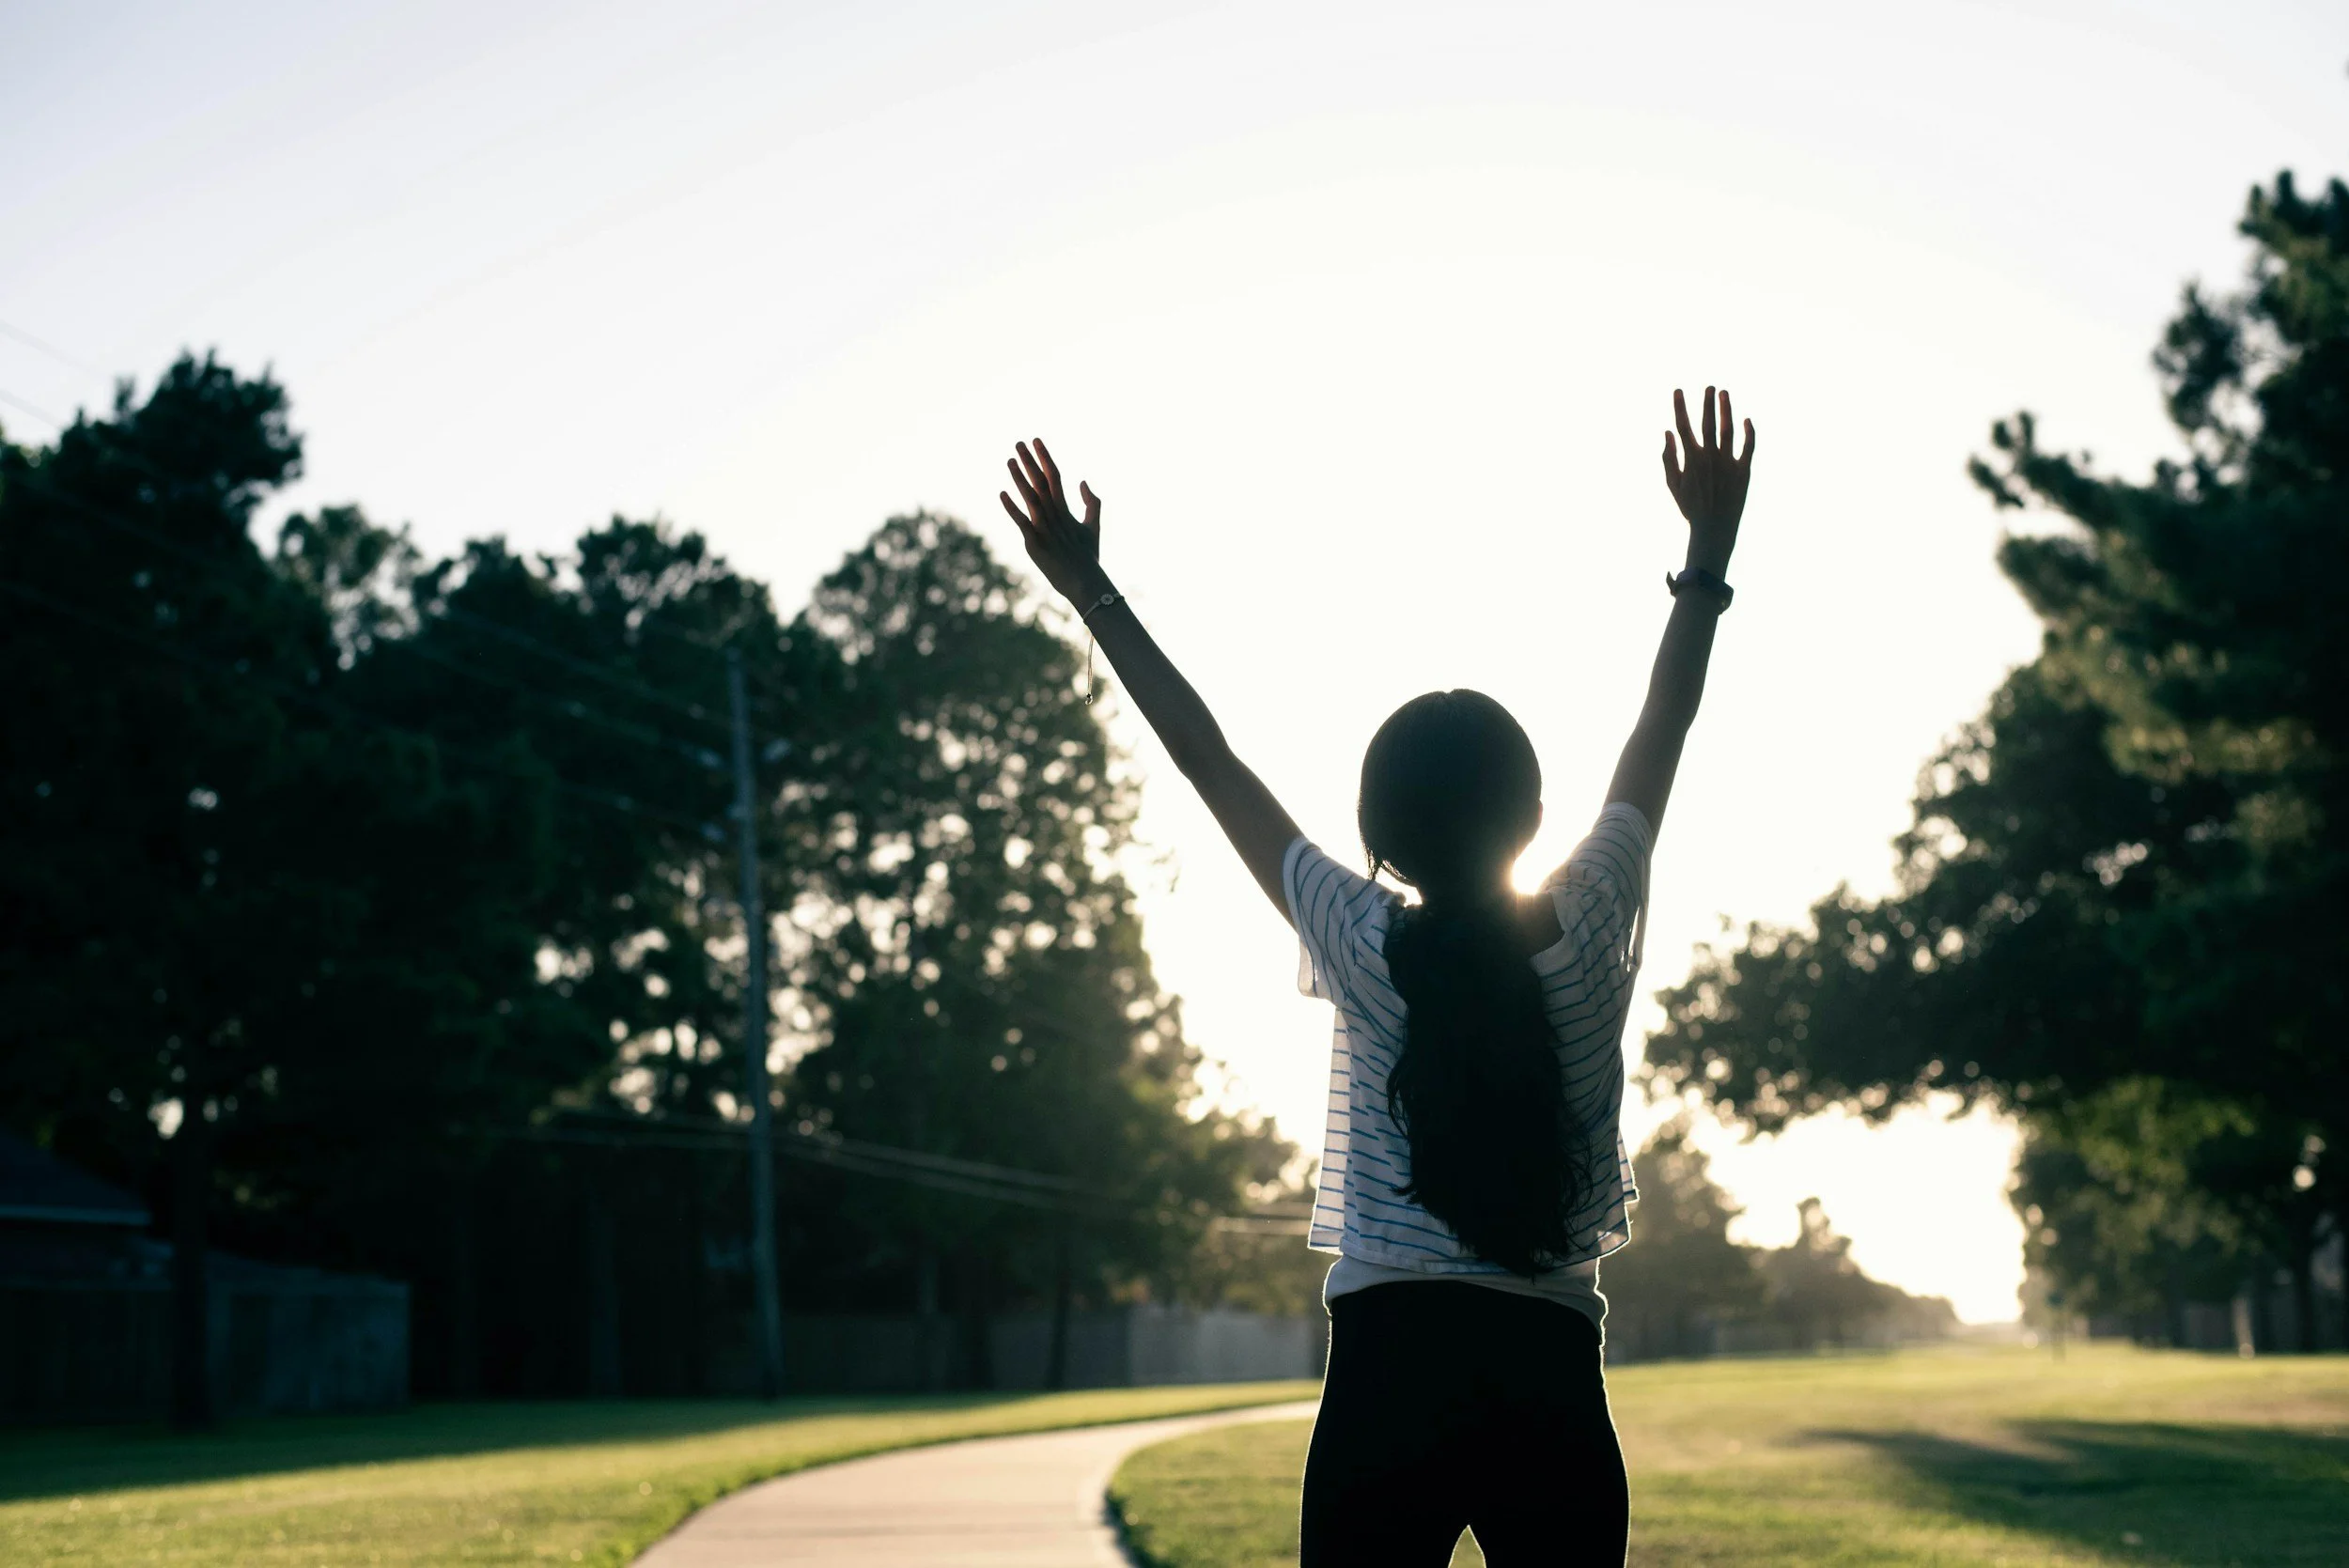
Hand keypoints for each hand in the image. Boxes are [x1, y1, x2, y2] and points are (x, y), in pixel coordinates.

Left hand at [999, 438, 1107, 604]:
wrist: (1085, 583)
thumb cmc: (1088, 557)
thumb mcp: (1093, 527)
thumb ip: (1092, 503)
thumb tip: (1083, 481)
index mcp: (1066, 510)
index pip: (1055, 477)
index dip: (1045, 457)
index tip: (1036, 440)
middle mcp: (1055, 516)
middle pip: (1042, 482)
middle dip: (1031, 461)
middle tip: (1019, 442)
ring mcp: (1045, 529)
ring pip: (1032, 498)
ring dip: (1020, 478)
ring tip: (1010, 460)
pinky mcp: (1035, 543)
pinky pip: (1022, 523)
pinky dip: (1012, 508)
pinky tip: (1002, 493)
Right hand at [1662, 387, 1755, 570]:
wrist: (1714, 529)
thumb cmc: (1691, 507)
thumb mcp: (1672, 485)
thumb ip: (1668, 458)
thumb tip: (1667, 433)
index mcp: (1691, 459)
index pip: (1683, 426)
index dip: (1679, 407)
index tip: (1678, 390)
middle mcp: (1710, 457)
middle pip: (1708, 423)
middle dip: (1707, 403)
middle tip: (1709, 386)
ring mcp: (1728, 463)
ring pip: (1728, 430)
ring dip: (1726, 410)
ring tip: (1724, 393)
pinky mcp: (1744, 471)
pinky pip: (1749, 447)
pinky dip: (1749, 432)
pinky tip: (1747, 420)